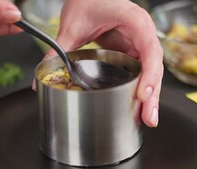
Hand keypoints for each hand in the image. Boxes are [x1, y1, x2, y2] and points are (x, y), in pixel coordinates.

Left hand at [50, 0, 163, 127]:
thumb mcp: (72, 24)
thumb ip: (58, 48)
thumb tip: (42, 74)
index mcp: (136, 22)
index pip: (150, 50)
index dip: (149, 74)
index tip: (142, 94)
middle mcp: (143, 34)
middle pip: (155, 67)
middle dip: (153, 94)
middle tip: (149, 117)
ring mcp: (140, 45)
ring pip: (151, 73)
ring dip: (150, 96)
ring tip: (146, 119)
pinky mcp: (133, 53)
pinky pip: (142, 73)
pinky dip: (142, 90)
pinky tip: (139, 107)